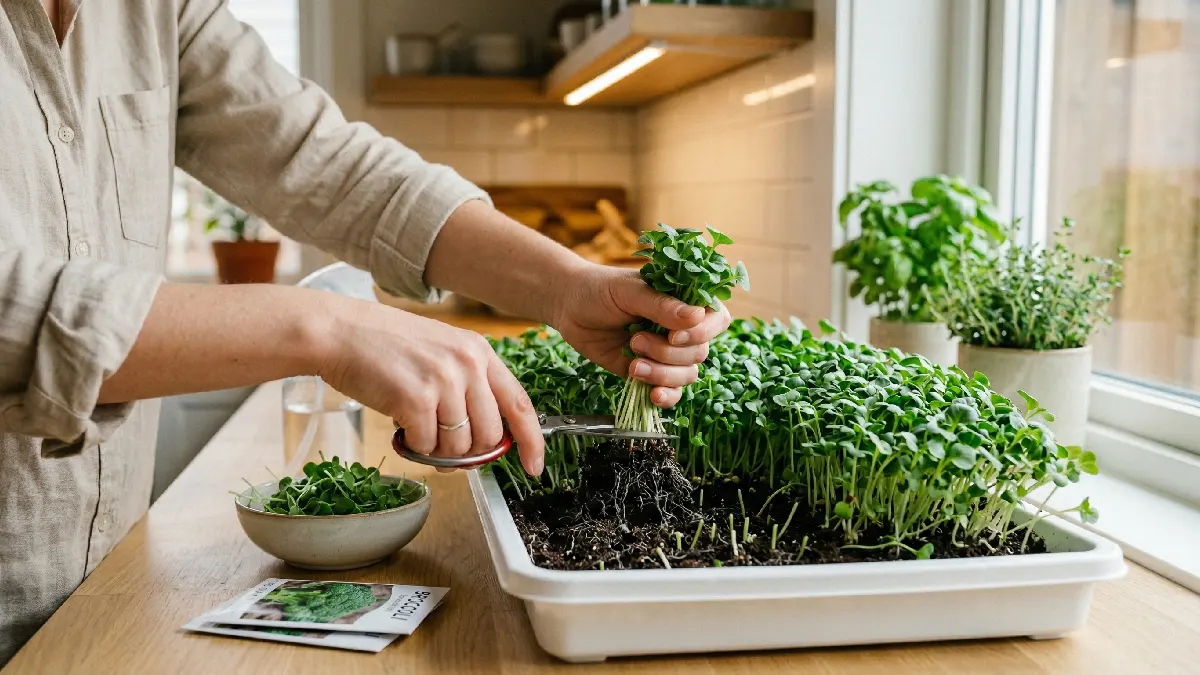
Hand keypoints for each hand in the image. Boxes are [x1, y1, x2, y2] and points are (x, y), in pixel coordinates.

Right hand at [316, 298, 544, 474]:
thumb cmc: (385, 345)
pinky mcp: (416, 399)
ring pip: (459, 446)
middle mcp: (467, 364)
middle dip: (468, 451)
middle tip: (444, 447)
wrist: (340, 332)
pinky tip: (400, 426)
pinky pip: (427, 446)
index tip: (534, 465)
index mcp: (479, 352)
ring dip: (437, 450)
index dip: (532, 441)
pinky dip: (413, 445)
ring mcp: (444, 381)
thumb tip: (485, 437)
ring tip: (417, 429)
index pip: (519, 404)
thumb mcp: (442, 351)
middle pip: (489, 434)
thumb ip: (469, 385)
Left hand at [551, 263, 731, 406]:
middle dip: (667, 353)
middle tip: (636, 339)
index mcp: (684, 301)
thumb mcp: (629, 291)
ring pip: (687, 375)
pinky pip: (671, 393)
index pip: (717, 319)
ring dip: (661, 374)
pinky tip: (651, 395)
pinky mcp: (650, 374)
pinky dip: (666, 397)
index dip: (702, 332)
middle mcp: (681, 329)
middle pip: (700, 353)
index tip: (673, 335)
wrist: (569, 308)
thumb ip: (661, 306)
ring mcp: (666, 353)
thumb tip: (696, 316)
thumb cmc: (600, 290)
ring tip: (633, 364)